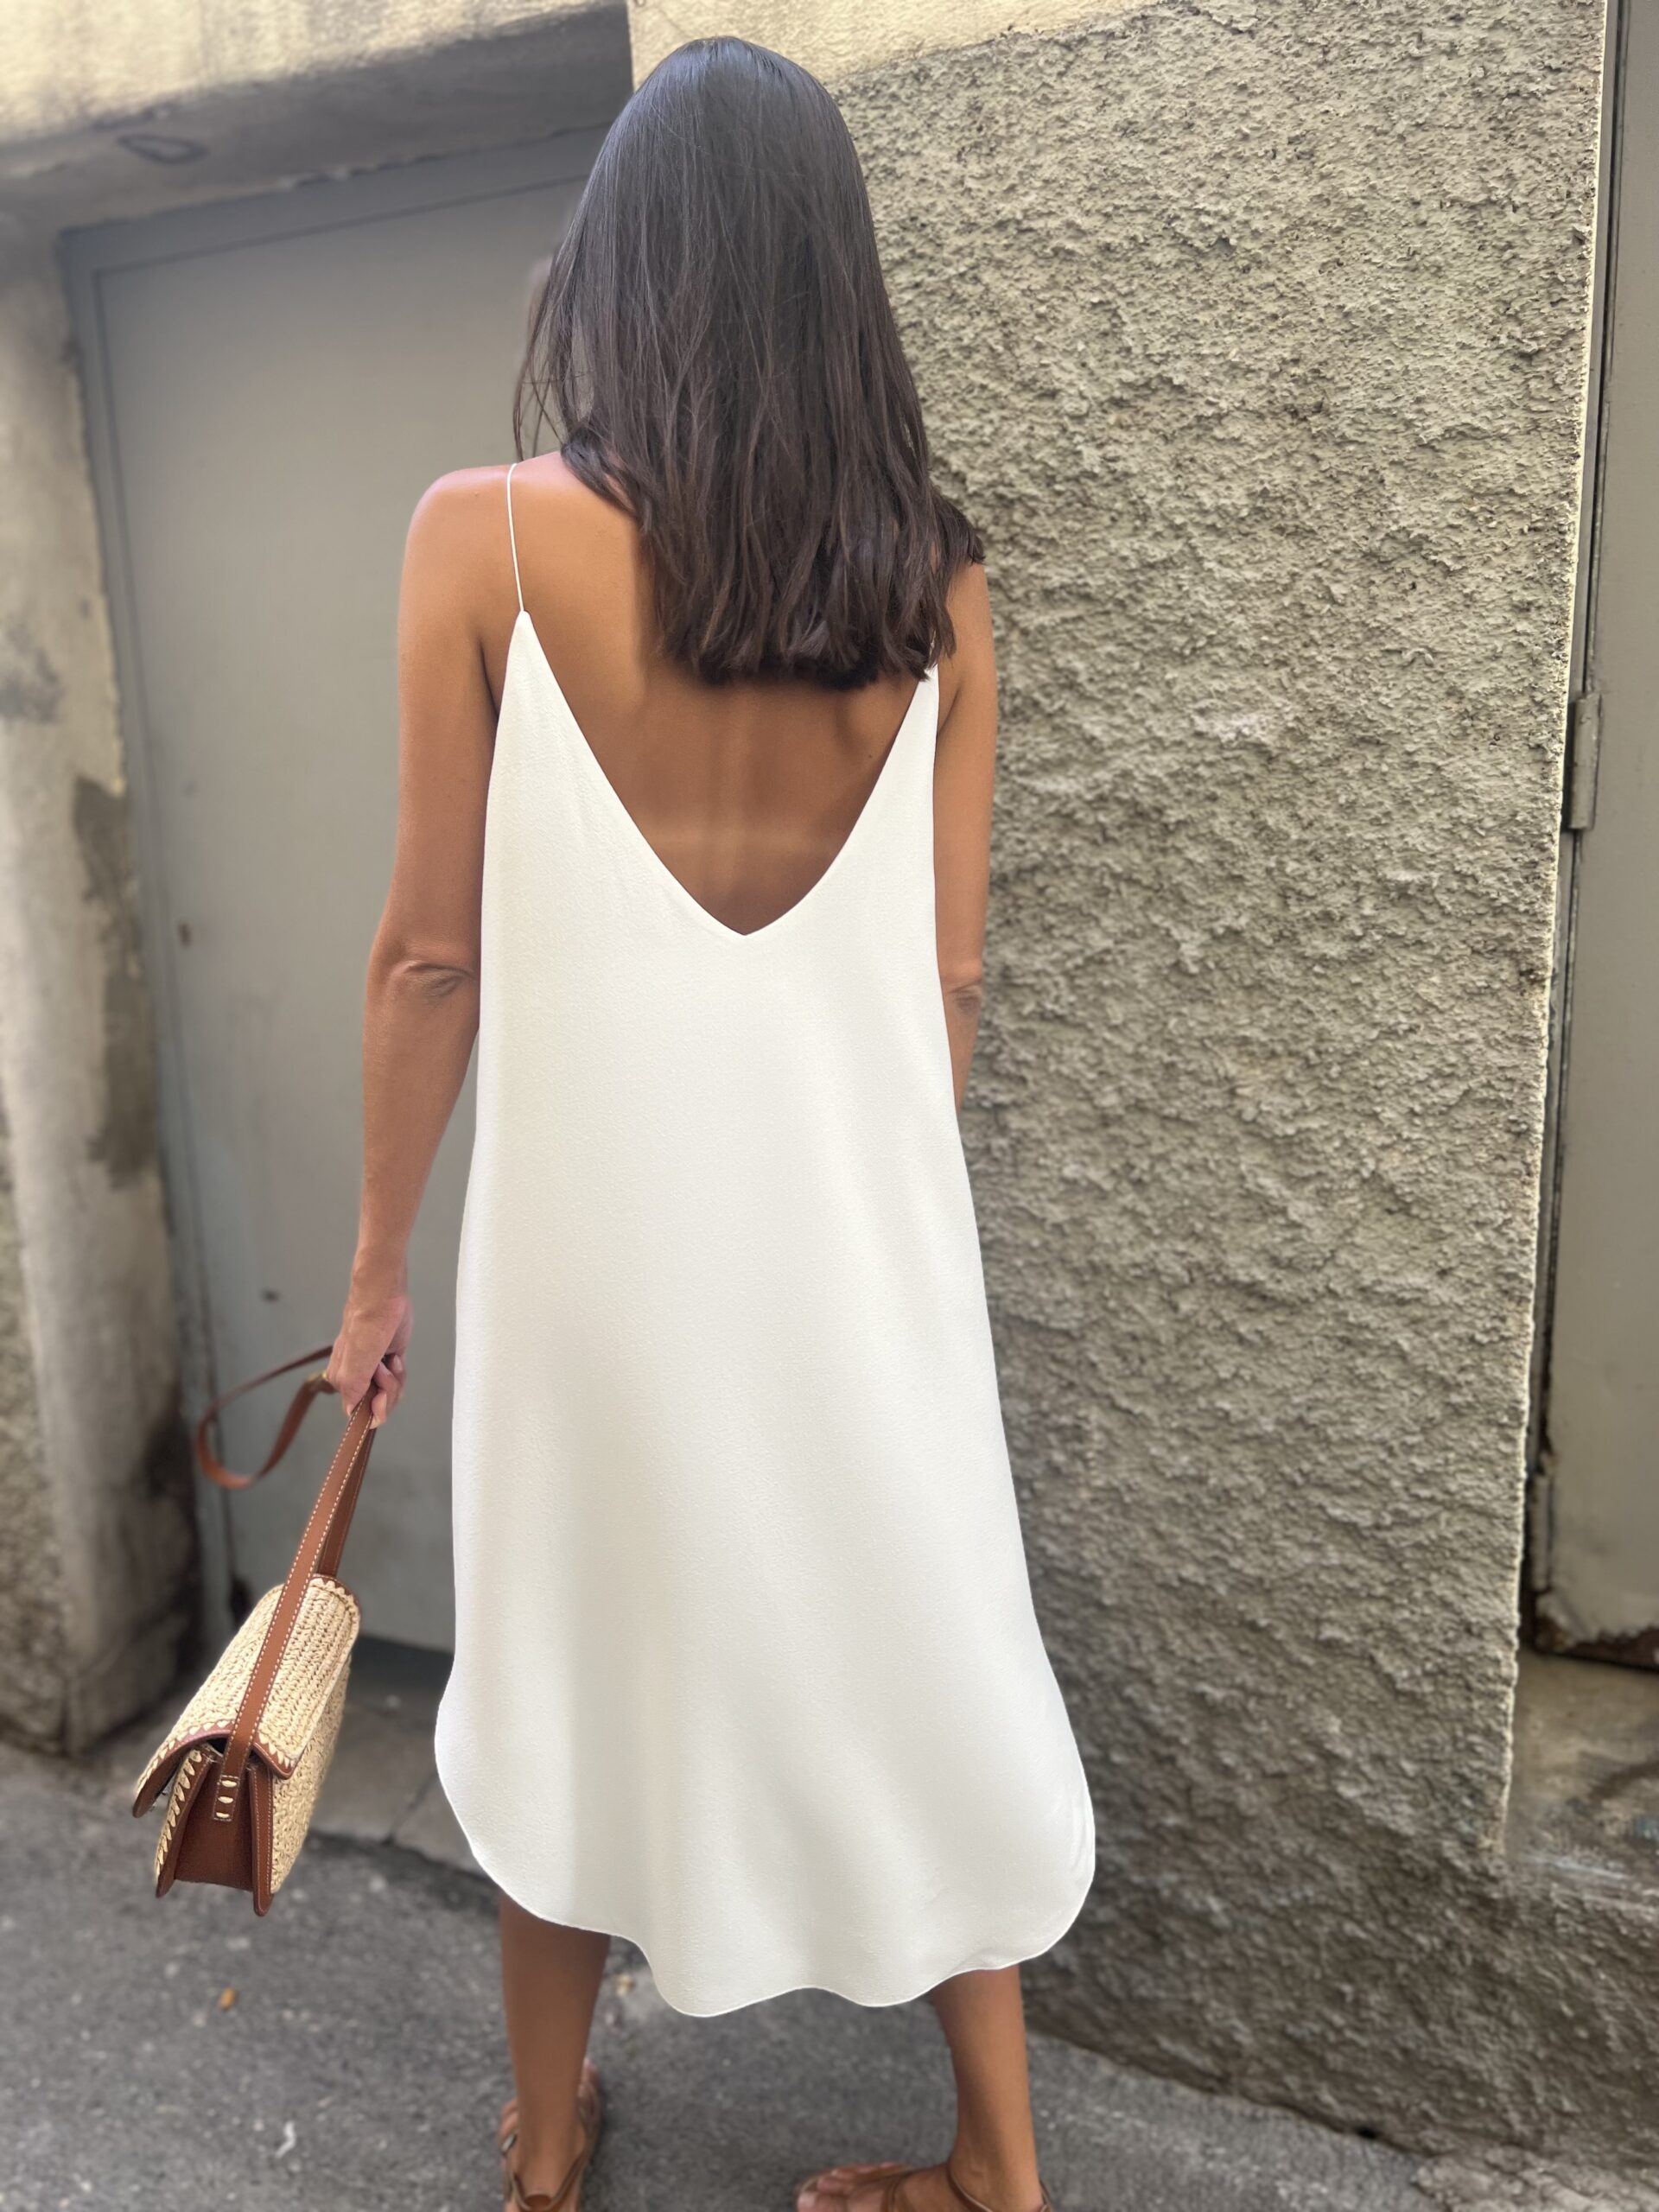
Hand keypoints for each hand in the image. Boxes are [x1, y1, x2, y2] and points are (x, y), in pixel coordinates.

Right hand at [327, 1267, 411, 1428]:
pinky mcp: (388, 1360)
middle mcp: (356, 1377)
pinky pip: (398, 1379)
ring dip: (395, 1379)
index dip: (373, 1409)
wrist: (383, 1296)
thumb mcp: (357, 1359)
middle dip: (387, 1390)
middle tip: (384, 1368)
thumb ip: (353, 1387)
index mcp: (342, 1380)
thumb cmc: (367, 1322)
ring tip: (389, 1358)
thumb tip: (351, 1412)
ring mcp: (373, 1369)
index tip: (379, 1397)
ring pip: (389, 1392)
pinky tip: (396, 1356)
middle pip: (377, 1404)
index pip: (359, 1412)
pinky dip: (401, 1371)